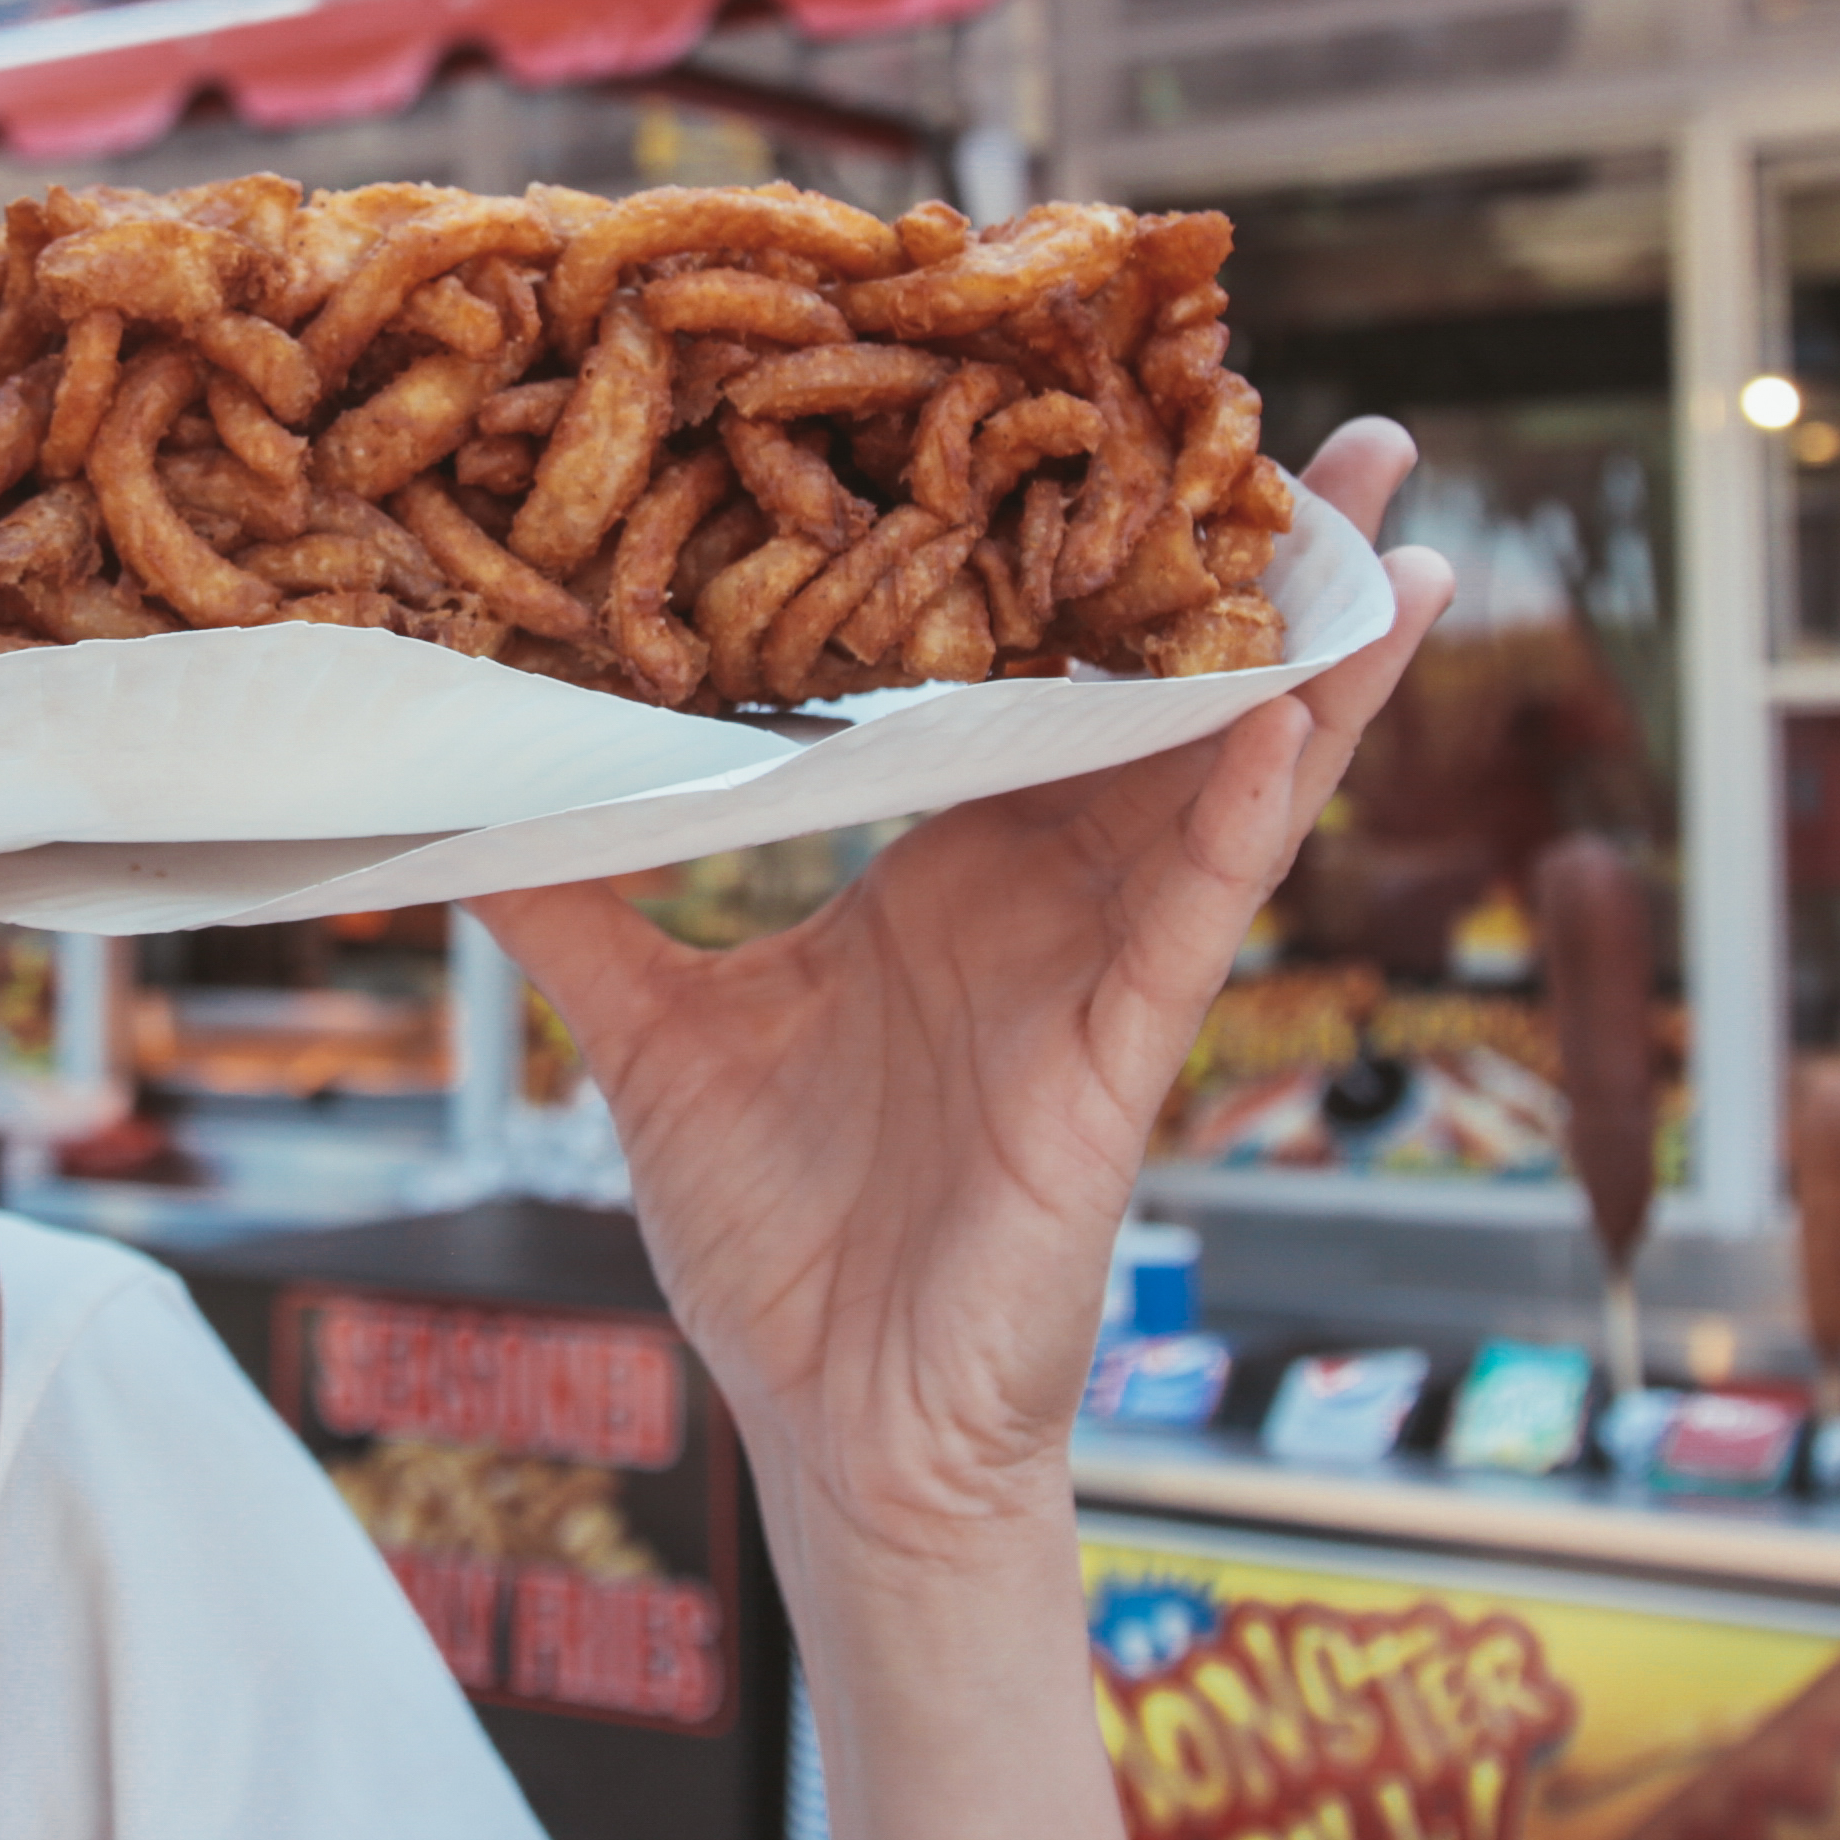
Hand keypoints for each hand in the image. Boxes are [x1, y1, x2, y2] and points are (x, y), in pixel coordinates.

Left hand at [475, 424, 1451, 1576]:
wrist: (833, 1428)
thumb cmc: (774, 1245)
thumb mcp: (651, 1035)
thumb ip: (577, 906)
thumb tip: (452, 802)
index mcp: (945, 868)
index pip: (1021, 679)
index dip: (1060, 558)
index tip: (1094, 412)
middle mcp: (1043, 896)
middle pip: (1159, 695)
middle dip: (1240, 564)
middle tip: (1315, 411)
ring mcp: (1099, 971)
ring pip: (1225, 776)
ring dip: (1308, 650)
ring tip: (1387, 516)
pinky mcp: (1124, 1058)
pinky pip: (1199, 912)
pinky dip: (1252, 807)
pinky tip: (1301, 713)